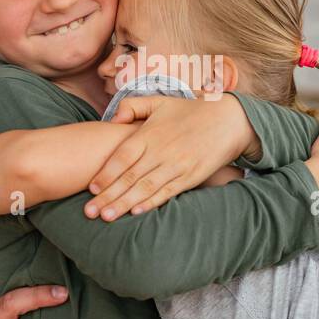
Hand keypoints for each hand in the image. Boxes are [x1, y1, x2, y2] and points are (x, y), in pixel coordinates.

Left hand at [84, 94, 251, 220]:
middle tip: (89, 212)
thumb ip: (133, 106)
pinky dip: (152, 203)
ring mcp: (177, 165)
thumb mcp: (160, 101)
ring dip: (124, 204)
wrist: (229, 119)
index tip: (91, 188)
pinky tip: (136, 212)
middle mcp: (161, 150)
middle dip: (108, 196)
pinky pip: (168, 192)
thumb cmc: (190, 110)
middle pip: (129, 176)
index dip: (106, 173)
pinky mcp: (191, 176)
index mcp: (150, 133)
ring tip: (106, 217)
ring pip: (145, 187)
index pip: (122, 156)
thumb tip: (113, 118)